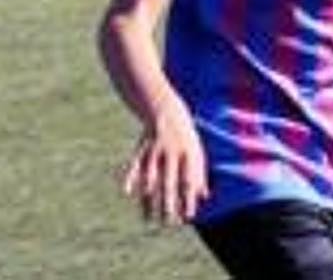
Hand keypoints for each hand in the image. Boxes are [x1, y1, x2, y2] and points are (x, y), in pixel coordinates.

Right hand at [121, 105, 208, 224]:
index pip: (189, 180)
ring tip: (148, 220)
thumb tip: (204, 197)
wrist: (165, 110)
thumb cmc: (185, 136)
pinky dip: (130, 178)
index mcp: (188, 153)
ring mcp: (154, 150)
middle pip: (169, 182)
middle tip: (168, 223)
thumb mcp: (196, 150)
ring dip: (149, 200)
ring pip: (150, 178)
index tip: (188, 217)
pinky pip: (134, 165)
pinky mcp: (141, 148)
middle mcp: (171, 152)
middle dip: (168, 204)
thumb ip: (199, 172)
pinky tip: (128, 194)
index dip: (189, 199)